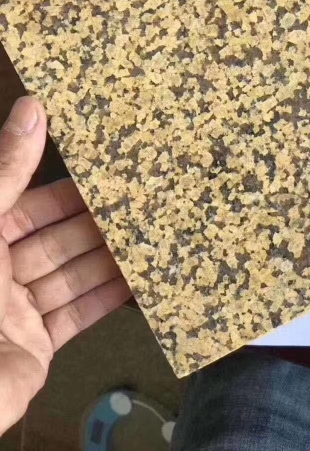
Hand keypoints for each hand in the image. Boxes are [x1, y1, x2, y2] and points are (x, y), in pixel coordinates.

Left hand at [0, 97, 129, 434]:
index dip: (71, 190)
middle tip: (147, 202)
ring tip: (153, 233)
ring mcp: (18, 310)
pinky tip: (141, 278)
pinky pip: (77, 314)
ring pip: (73, 274)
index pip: (33, 205)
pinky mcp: (37, 346)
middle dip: (98, 224)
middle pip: (58, 240)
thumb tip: (34, 104)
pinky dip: (107, 298)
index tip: (115, 172)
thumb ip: (7, 168)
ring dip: (110, 257)